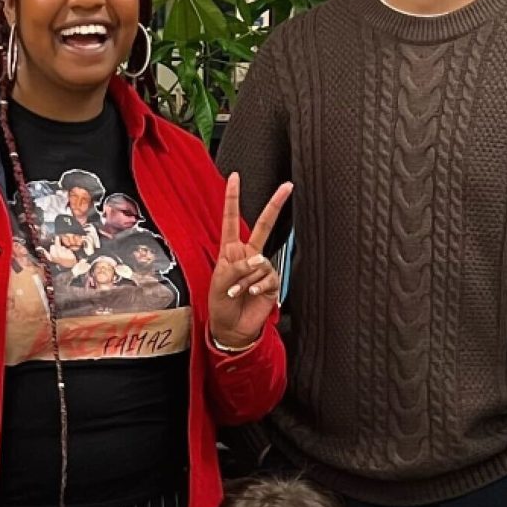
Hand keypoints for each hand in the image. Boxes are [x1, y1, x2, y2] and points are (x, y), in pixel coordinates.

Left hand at [206, 173, 291, 351]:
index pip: (231, 219)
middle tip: (287, 187)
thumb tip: (257, 260)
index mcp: (230, 250)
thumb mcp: (219, 282)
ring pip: (261, 261)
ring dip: (247, 278)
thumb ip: (235, 267)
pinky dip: (258, 286)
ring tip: (237, 292)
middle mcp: (247, 255)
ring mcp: (260, 268)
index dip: (233, 198)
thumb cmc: (220, 305)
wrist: (232, 328)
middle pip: (263, 225)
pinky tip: (251, 294)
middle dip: (275, 205)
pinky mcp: (272, 282)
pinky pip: (268, 277)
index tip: (235, 177)